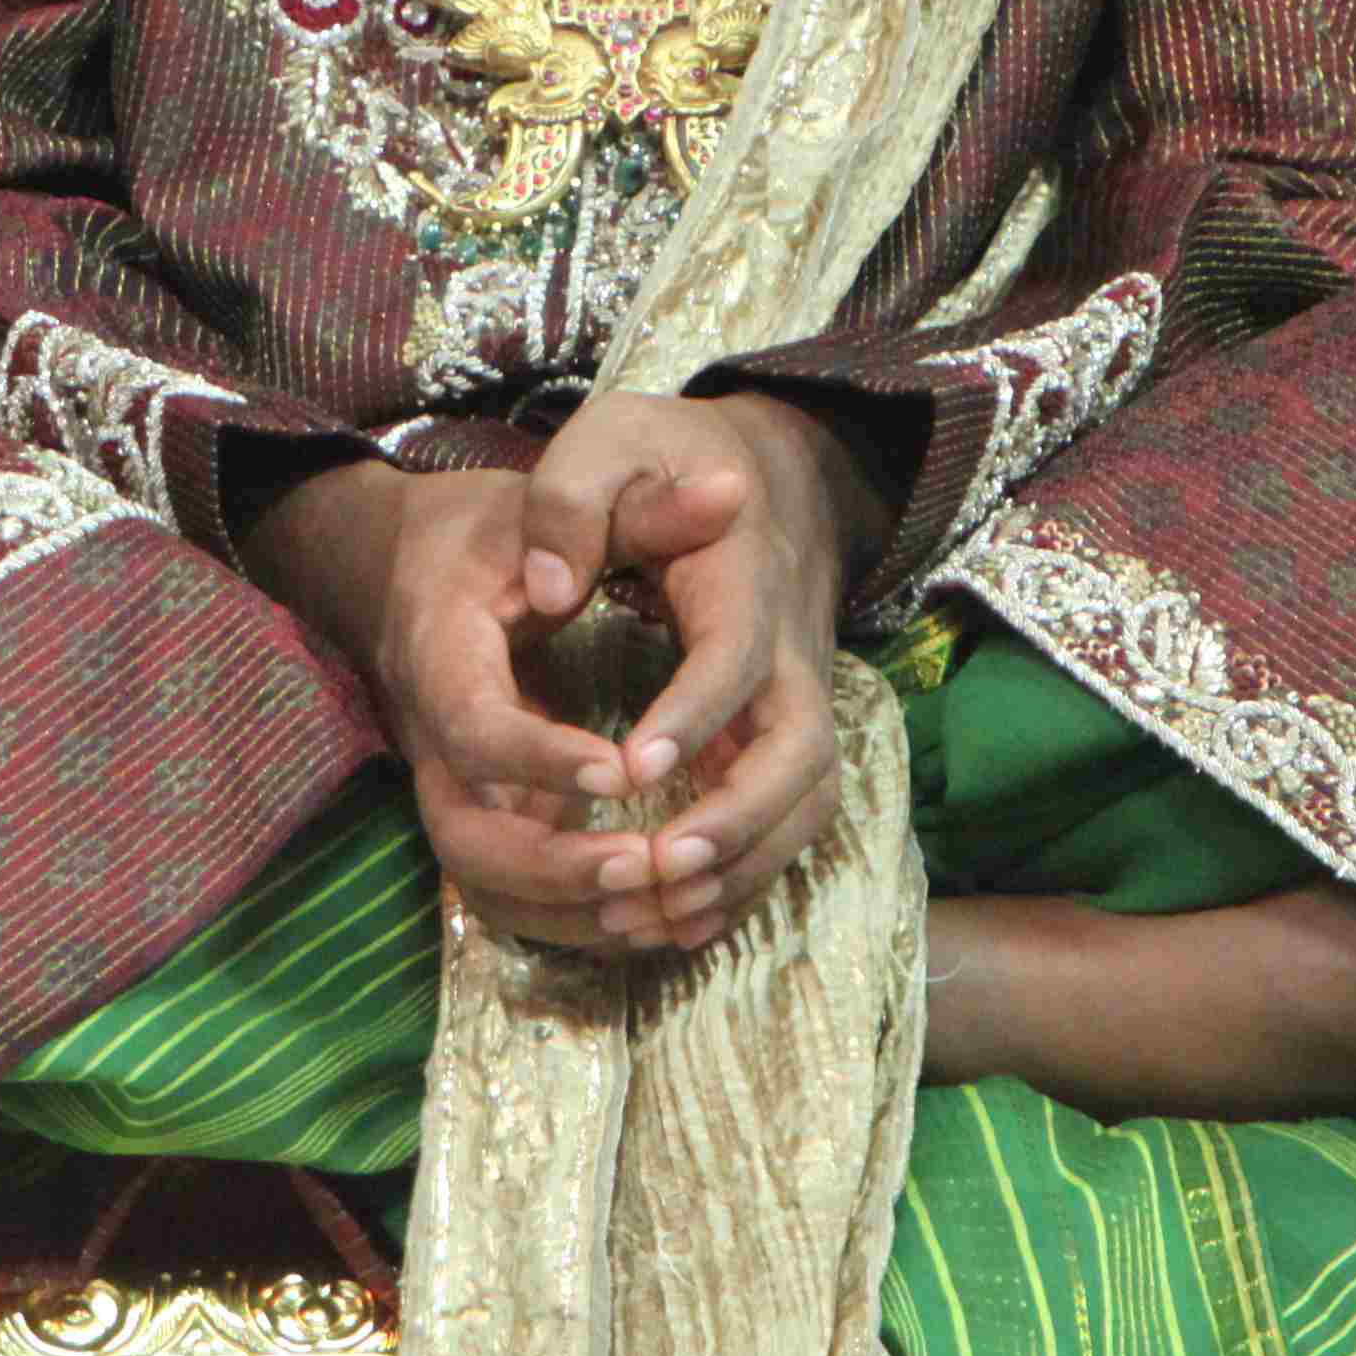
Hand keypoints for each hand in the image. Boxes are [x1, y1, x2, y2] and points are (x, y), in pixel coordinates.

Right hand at [240, 458, 680, 954]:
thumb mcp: (558, 495)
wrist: (407, 565)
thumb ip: (643, 506)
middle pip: (465, 838)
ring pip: (486, 883)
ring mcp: (449, 784)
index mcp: (439, 652)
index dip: (543, 759)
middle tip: (647, 862)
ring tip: (664, 901)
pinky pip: (512, 892)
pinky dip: (576, 918)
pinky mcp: (479, 812)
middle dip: (555, 867)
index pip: (475, 730)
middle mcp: (430, 735)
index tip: (627, 767)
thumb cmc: (490, 529)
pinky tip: (657, 914)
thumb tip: (729, 491)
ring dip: (572, 910)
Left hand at [509, 388, 887, 956]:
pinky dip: (749, 874)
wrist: (762, 467)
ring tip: (661, 910)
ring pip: (810, 798)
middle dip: (740, 816)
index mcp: (745, 577)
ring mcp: (799, 696)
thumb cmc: (662, 454)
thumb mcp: (607, 438)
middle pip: (800, 748)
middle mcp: (791, 647)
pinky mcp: (788, 731)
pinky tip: (679, 917)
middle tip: (661, 861)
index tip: (631, 765)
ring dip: (747, 863)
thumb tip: (546, 583)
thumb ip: (571, 498)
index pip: (735, 656)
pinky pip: (794, 819)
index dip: (694, 715)